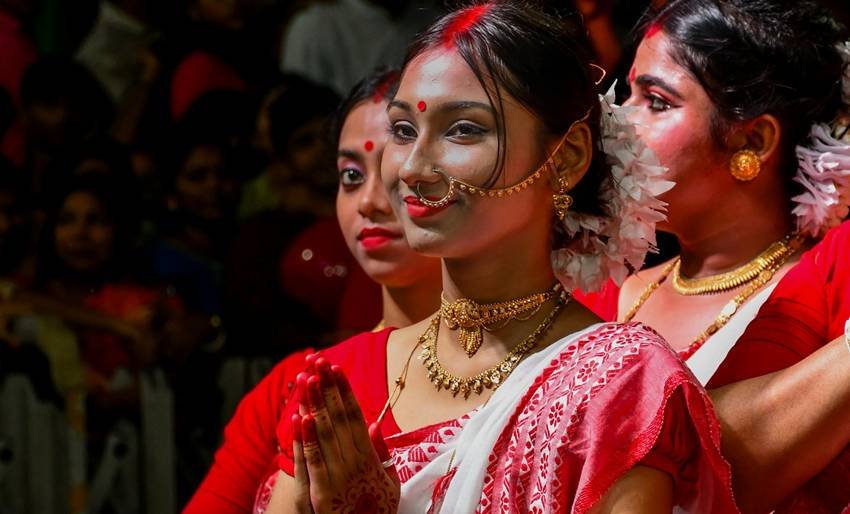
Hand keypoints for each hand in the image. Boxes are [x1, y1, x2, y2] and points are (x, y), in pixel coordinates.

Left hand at [291, 356, 399, 513]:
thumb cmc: (377, 512)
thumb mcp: (389, 482)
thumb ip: (382, 453)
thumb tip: (373, 424)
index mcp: (369, 457)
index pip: (355, 415)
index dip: (345, 390)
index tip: (337, 367)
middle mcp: (355, 461)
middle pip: (338, 417)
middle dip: (327, 387)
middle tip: (318, 360)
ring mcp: (338, 476)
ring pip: (324, 433)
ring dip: (315, 403)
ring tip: (307, 378)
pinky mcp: (321, 493)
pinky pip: (312, 461)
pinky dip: (306, 438)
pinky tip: (299, 417)